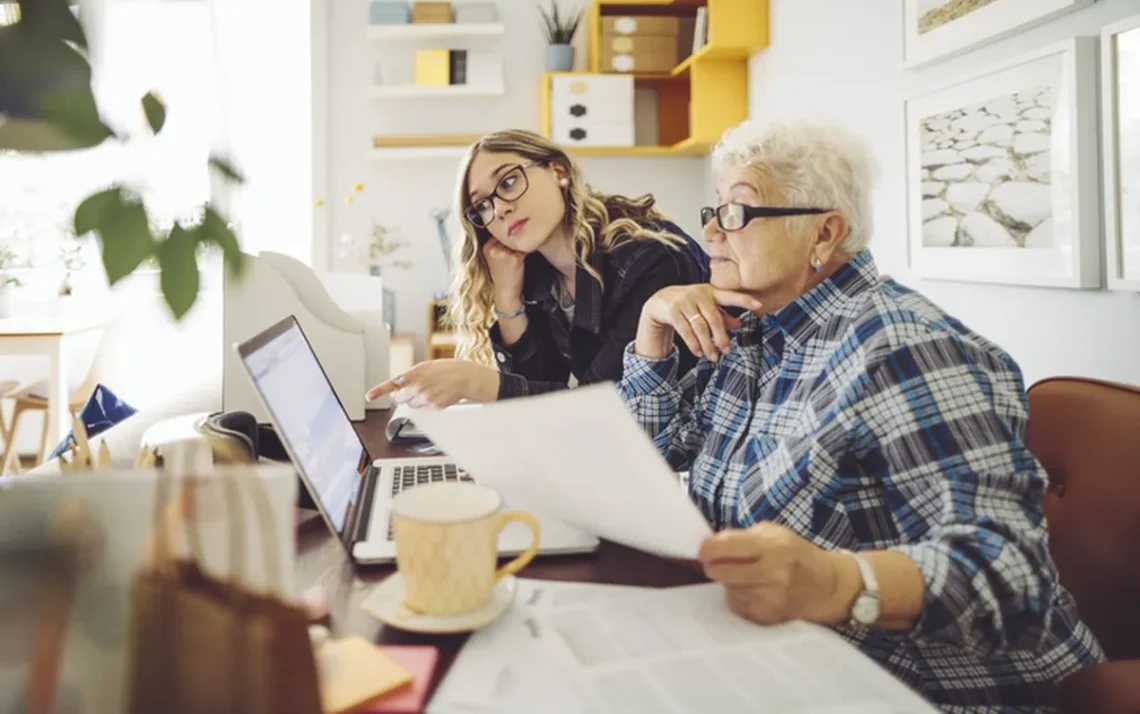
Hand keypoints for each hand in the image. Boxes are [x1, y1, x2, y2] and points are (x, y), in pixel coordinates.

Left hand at [365, 359, 499, 408]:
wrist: (465, 377)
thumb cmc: (447, 369)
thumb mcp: (426, 366)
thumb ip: (411, 375)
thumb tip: (400, 386)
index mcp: (415, 373)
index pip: (393, 383)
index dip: (379, 390)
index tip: (369, 396)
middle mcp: (419, 386)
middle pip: (400, 398)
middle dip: (403, 395)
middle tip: (412, 390)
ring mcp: (426, 397)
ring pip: (411, 405)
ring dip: (416, 400)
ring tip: (429, 390)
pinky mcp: (434, 406)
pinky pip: (423, 409)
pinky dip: (427, 404)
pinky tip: (436, 395)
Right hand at [483, 238, 525, 303]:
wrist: (505, 292)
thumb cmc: (502, 276)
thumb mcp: (493, 258)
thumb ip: (497, 245)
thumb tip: (510, 232)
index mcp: (487, 247)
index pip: (500, 234)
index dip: (506, 241)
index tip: (507, 250)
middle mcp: (494, 249)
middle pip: (509, 238)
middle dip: (513, 245)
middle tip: (511, 258)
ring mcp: (504, 253)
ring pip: (517, 243)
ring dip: (520, 250)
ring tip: (515, 262)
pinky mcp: (515, 259)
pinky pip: (525, 250)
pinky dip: (525, 255)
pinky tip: (520, 264)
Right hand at [636, 284, 762, 361]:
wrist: (658, 302)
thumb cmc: (688, 306)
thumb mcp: (705, 308)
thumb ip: (722, 316)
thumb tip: (740, 325)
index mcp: (710, 291)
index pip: (730, 295)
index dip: (744, 299)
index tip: (759, 304)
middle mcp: (698, 294)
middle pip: (714, 318)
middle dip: (721, 337)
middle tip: (727, 351)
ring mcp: (684, 301)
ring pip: (700, 327)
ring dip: (708, 344)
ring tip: (713, 357)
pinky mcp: (672, 311)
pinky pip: (686, 331)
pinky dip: (693, 344)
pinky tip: (698, 352)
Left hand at [698, 523, 859, 626]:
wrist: (826, 586)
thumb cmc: (796, 553)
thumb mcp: (773, 533)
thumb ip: (741, 536)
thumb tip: (710, 545)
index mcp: (772, 547)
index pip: (723, 548)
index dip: (707, 548)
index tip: (706, 549)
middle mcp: (771, 574)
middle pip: (719, 571)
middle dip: (713, 565)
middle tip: (718, 561)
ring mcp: (769, 598)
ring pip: (727, 588)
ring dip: (729, 580)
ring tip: (745, 574)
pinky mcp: (767, 616)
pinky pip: (737, 604)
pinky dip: (739, 596)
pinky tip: (754, 589)